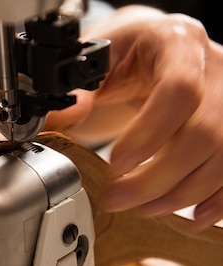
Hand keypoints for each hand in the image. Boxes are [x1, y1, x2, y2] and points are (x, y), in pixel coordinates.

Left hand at [45, 6, 222, 229]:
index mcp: (176, 43)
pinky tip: (193, 217)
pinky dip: (215, 199)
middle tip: (118, 199)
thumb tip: (65, 113)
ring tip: (143, 209)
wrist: (146, 52)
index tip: (115, 164)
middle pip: (204, 132)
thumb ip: (74, 91)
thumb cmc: (121, 56)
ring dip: (182, 194)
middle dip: (158, 178)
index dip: (149, 134)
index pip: (179, 90)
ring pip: (222, 156)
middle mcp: (213, 69)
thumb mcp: (92, 62)